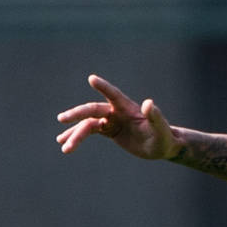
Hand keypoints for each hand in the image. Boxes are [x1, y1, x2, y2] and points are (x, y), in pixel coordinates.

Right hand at [57, 75, 177, 160]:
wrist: (161, 147)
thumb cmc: (164, 137)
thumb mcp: (161, 129)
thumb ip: (155, 116)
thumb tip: (149, 103)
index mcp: (128, 108)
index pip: (114, 95)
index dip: (104, 87)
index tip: (92, 78)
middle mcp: (116, 111)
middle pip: (93, 110)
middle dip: (77, 114)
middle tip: (62, 119)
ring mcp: (110, 120)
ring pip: (87, 124)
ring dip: (74, 134)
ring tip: (62, 144)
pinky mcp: (108, 130)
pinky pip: (88, 131)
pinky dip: (76, 136)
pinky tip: (64, 143)